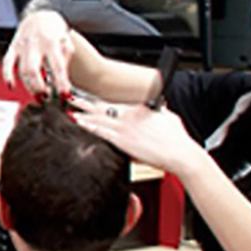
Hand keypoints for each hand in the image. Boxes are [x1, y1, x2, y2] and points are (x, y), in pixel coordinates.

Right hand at [2, 10, 74, 94]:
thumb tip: (64, 81)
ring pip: (22, 71)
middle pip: (34, 70)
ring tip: (38, 94)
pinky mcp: (13, 47)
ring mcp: (22, 46)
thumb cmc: (54, 30)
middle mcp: (35, 44)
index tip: (64, 96)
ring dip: (29, 86)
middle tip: (46, 97)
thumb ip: (66, 59)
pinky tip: (12, 86)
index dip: (61, 83)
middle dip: (39, 87)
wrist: (39, 14)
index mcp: (52, 42)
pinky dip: (7, 76)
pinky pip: (6, 63)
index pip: (58, 66)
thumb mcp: (66, 41)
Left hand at [71, 97, 204, 176]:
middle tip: (72, 97)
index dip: (101, 101)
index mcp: (140, 110)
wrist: (180, 153)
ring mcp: (126, 128)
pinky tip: (79, 123)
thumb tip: (160, 107)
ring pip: (99, 118)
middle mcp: (130, 116)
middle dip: (86, 102)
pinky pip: (102, 132)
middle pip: (103, 107)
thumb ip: (160, 111)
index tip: (91, 99)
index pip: (116, 104)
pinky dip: (89, 127)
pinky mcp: (124, 141)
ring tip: (70, 110)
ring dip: (83, 114)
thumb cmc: (177, 139)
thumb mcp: (169, 118)